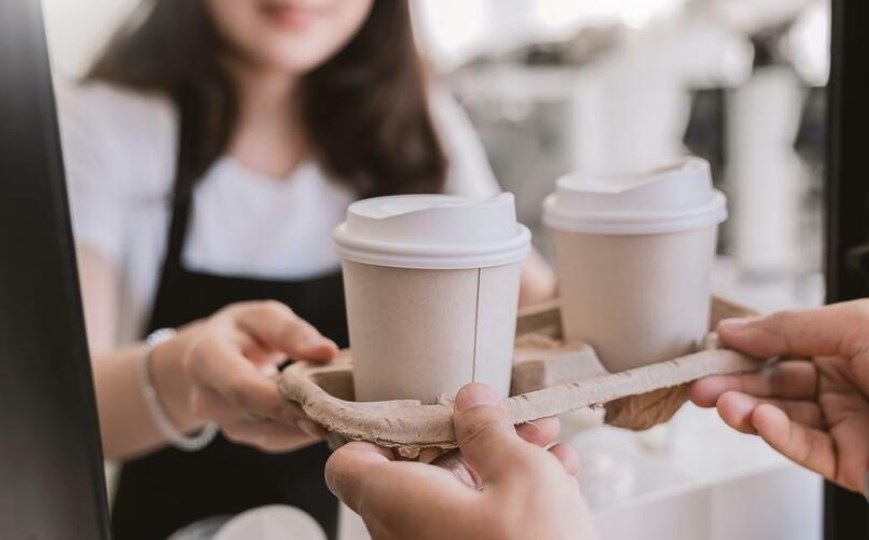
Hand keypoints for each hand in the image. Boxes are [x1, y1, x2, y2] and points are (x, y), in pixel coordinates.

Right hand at [151, 300, 337, 452]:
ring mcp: (226, 424)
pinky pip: (280, 439)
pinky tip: (330, 415)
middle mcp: (209, 400)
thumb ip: (292, 332)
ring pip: (275, 433)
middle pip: (262, 416)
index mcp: (207, 361)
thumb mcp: (262, 316)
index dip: (283, 402)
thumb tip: (327, 351)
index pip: (244, 390)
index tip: (323, 406)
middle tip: (351, 408)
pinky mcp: (245, 437)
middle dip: (307, 413)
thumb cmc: (239, 332)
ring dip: (311, 424)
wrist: (206, 360)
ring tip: (346, 408)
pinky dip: (307, 430)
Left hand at [326, 383, 598, 539]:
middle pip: (415, 473)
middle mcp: (403, 536)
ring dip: (500, 467)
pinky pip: (473, 528)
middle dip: (469, 441)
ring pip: (455, 499)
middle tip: (511, 423)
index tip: (424, 411)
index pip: (348, 464)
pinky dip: (508, 503)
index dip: (379, 431)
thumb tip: (471, 401)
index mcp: (397, 503)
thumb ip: (490, 432)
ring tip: (549, 446)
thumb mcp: (523, 474)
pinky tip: (558, 480)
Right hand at [691, 301, 868, 492]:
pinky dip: (779, 436)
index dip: (744, 345)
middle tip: (699, 383)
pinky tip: (762, 421)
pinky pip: (807, 448)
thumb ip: (790, 327)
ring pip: (785, 416)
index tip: (710, 346)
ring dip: (749, 410)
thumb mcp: (857, 325)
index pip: (783, 343)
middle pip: (777, 381)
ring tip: (722, 404)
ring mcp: (851, 424)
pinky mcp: (853, 463)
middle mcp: (849, 382)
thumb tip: (736, 329)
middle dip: (735, 382)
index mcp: (852, 342)